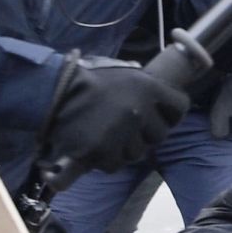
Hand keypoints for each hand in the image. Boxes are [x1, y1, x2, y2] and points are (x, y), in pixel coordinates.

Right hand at [42, 54, 189, 173]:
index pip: (179, 106)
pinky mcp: (104, 152)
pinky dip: (105, 158)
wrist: (52, 93)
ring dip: (124, 147)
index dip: (171, 112)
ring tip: (106, 135)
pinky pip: (114, 163)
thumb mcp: (117, 69)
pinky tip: (94, 144)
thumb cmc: (83, 78)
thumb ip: (137, 80)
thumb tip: (148, 84)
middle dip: (146, 133)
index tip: (162, 115)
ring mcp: (123, 134)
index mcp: (148, 87)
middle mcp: (140, 111)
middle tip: (126, 127)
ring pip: (137, 153)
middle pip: (160, 135)